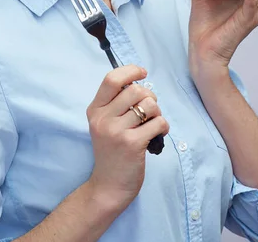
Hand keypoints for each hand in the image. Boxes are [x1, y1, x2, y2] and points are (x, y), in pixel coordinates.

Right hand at [87, 65, 169, 210]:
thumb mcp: (105, 124)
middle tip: (149, 111)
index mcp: (94, 110)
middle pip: (136, 90)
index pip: (111, 79)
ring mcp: (116, 131)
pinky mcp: (132, 144)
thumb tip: (139, 82)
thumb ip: (116, 103)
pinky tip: (157, 135)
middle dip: (150, 96)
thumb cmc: (112, 151)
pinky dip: (163, 127)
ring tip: (152, 123)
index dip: (131, 71)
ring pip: (150, 104)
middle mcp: (102, 118)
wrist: (108, 186)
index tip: (142, 73)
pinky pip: (158, 122)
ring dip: (157, 112)